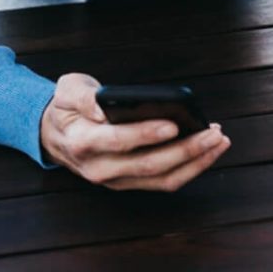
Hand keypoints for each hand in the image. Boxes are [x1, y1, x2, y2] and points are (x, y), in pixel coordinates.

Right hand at [40, 73, 230, 190]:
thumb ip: (85, 97)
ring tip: (219, 141)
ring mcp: (115, 179)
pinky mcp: (128, 182)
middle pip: (148, 165)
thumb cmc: (67, 107)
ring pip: (160, 179)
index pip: (118, 141)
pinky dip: (189, 168)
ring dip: (194, 162)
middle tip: (213, 132)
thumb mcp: (67, 91)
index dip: (146, 134)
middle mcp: (100, 167)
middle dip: (185, 150)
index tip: (173, 124)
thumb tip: (106, 104)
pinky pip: (162, 182)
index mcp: (84, 141)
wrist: (54, 134)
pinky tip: (208, 150)